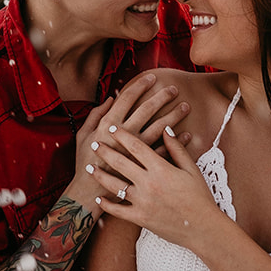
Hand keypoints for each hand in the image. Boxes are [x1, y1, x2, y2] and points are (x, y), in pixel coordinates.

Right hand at [72, 74, 188, 199]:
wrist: (89, 193)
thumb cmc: (85, 162)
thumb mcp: (83, 135)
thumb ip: (95, 115)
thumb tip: (110, 98)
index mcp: (108, 125)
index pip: (127, 99)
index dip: (141, 86)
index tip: (152, 78)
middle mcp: (124, 136)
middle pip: (147, 110)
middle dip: (162, 97)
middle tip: (174, 89)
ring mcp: (136, 152)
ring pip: (159, 128)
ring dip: (173, 116)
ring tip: (185, 107)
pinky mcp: (144, 167)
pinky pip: (165, 151)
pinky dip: (177, 142)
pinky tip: (186, 134)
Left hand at [91, 130, 229, 253]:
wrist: (203, 227)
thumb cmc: (199, 197)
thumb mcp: (191, 169)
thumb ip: (177, 149)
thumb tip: (166, 129)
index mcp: (161, 169)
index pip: (136, 146)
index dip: (122, 135)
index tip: (111, 128)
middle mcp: (148, 183)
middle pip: (120, 162)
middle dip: (105, 151)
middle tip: (95, 143)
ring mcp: (142, 202)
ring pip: (114, 186)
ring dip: (99, 175)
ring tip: (89, 168)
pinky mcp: (140, 218)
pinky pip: (118, 211)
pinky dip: (106, 205)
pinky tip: (98, 199)